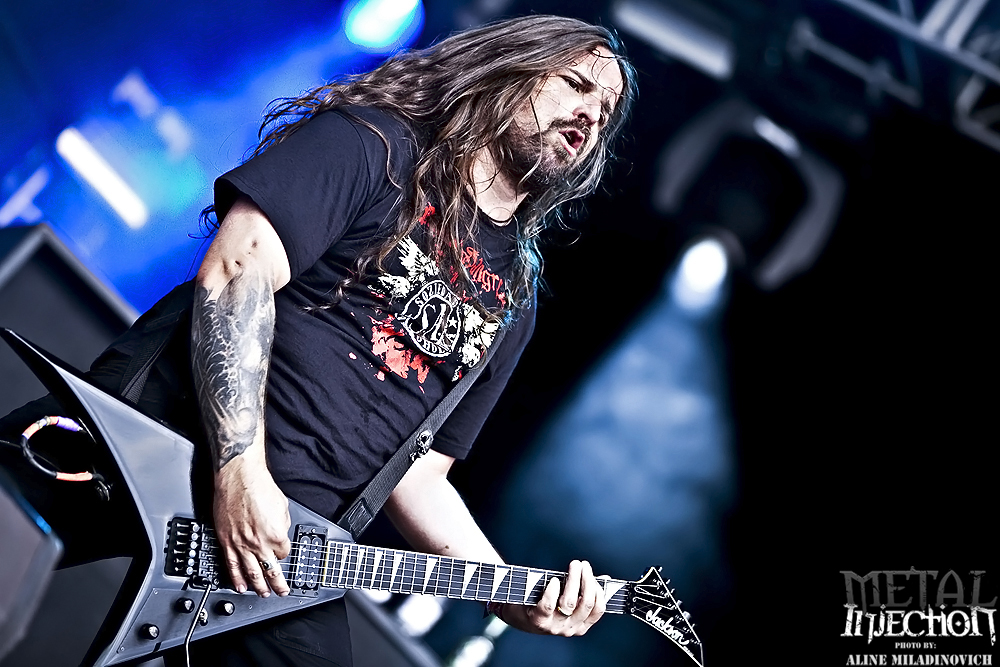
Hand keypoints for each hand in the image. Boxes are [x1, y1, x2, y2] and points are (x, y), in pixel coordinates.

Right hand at [212, 457, 290, 596]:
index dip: (284, 553)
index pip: (284, 553)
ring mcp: (240, 544)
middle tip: (281, 592)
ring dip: (258, 586)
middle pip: (270, 570)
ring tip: (263, 594)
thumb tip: (280, 533)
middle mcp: (258, 543)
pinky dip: (236, 578)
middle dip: (277, 584)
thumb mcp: (282, 506)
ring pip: (250, 573)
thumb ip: (282, 524)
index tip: (282, 552)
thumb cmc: (259, 486)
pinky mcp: (225, 541)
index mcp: (276, 534)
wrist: (237, 476)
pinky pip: (231, 565)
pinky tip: (240, 586)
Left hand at [499, 560, 605, 635]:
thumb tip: (605, 580)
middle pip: (586, 603)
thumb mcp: (567, 600)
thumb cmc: (544, 603)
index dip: (598, 589)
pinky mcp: (538, 620)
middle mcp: (569, 629)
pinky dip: (553, 590)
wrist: (516, 613)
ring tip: (573, 565)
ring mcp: (554, 626)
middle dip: (587, 580)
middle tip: (582, 564)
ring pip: (570, 601)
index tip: (592, 573)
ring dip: (574, 579)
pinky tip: (554, 580)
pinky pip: (549, 604)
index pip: (598, 609)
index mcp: (580, 626)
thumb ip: (585, 592)